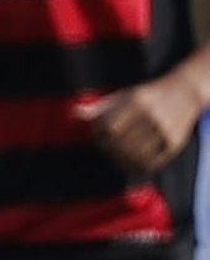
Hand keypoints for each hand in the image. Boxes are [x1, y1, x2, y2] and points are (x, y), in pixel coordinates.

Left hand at [84, 74, 203, 177]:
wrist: (185, 91)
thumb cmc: (147, 95)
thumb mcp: (124, 95)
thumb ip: (100, 106)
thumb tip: (74, 113)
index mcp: (137, 100)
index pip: (109, 126)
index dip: (99, 136)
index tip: (98, 136)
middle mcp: (152, 115)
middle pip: (121, 143)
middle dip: (109, 150)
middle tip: (106, 150)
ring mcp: (165, 130)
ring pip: (136, 156)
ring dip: (122, 161)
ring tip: (117, 159)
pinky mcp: (175, 143)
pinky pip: (153, 162)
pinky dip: (139, 167)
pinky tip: (131, 164)